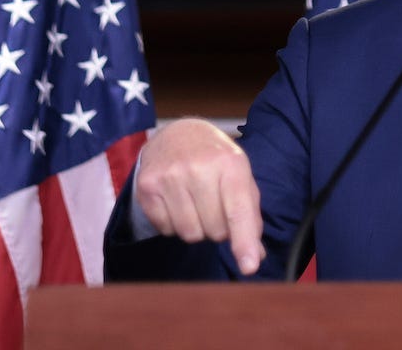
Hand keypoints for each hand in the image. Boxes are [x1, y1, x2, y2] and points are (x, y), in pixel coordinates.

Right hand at [134, 118, 266, 274]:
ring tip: (196, 203)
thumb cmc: (216, 160)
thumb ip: (250, 216)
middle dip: (219, 227)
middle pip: (215, 230)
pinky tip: (177, 201)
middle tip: (214, 204)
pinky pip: (166, 230)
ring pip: (190, 234)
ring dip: (196, 228)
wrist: (178, 134)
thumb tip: (254, 256)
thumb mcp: (240, 176)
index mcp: (230, 164)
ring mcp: (170, 176)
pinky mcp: (147, 186)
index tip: (249, 266)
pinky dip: (174, 224)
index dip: (244, 241)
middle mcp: (199, 167)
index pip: (239, 211)